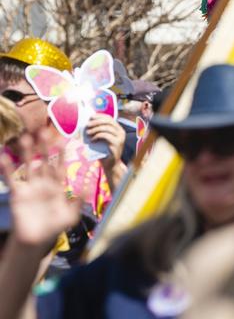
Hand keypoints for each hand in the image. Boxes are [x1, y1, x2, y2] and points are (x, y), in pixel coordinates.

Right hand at [0, 127, 80, 249]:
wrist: (36, 240)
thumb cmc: (55, 228)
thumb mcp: (70, 216)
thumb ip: (78, 201)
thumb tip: (86, 185)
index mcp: (58, 187)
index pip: (60, 167)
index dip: (61, 154)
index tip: (64, 140)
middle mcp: (44, 184)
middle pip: (44, 162)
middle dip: (44, 148)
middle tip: (43, 131)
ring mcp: (31, 187)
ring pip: (29, 166)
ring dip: (27, 153)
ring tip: (25, 137)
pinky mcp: (18, 194)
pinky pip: (12, 179)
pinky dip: (7, 168)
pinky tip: (3, 156)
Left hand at [86, 114, 125, 168]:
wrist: (111, 165)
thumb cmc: (104, 152)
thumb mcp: (102, 140)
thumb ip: (99, 131)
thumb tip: (88, 123)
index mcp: (119, 130)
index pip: (110, 118)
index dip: (100, 116)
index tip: (91, 117)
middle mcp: (121, 133)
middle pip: (108, 122)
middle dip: (96, 122)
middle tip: (87, 125)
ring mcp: (120, 138)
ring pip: (107, 128)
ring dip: (95, 129)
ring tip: (88, 133)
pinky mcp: (116, 144)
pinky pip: (106, 136)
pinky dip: (97, 136)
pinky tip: (92, 140)